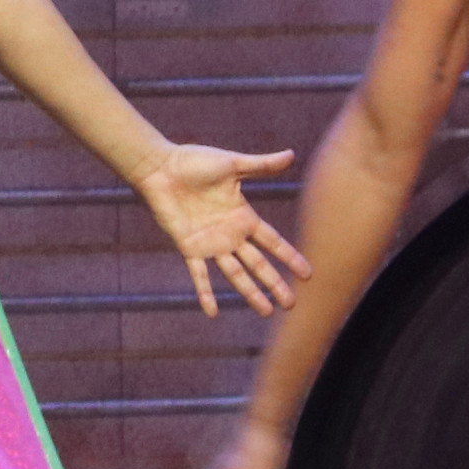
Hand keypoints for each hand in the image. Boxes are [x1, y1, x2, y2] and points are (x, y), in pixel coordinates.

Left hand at [133, 143, 305, 316]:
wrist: (161, 168)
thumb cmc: (194, 161)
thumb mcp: (233, 165)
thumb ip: (261, 165)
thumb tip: (291, 155)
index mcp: (243, 216)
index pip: (273, 242)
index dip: (290, 257)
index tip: (307, 274)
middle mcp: (230, 234)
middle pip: (258, 264)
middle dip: (275, 284)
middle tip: (291, 304)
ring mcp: (210, 243)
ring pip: (235, 274)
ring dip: (250, 293)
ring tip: (266, 311)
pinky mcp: (189, 247)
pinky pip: (199, 275)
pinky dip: (205, 293)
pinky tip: (212, 313)